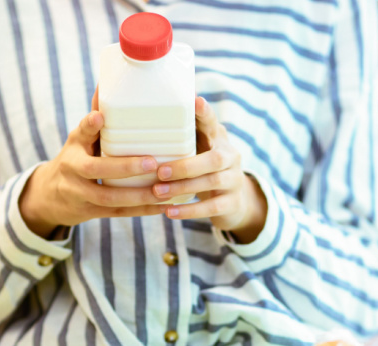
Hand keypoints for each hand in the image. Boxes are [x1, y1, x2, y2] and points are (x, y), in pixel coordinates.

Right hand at [19, 101, 165, 236]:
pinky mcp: (92, 212)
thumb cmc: (75, 158)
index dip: (89, 126)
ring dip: (138, 195)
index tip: (100, 116)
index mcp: (74, 146)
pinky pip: (118, 213)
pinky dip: (142, 211)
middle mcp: (73, 170)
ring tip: (163, 189)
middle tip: (152, 162)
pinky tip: (162, 206)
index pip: (80, 132)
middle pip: (96, 169)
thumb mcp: (79, 138)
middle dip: (124, 167)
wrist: (50, 195)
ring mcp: (81, 194)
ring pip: (109, 197)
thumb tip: (105, 83)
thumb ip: (96, 119)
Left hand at [153, 97, 267, 243]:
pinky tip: (170, 213)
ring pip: (211, 182)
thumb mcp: (198, 150)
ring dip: (183, 188)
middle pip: (213, 159)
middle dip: (186, 166)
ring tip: (158, 192)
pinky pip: (212, 207)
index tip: (195, 101)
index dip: (205, 113)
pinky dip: (190, 211)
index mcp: (218, 139)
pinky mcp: (232, 202)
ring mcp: (234, 180)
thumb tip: (143, 118)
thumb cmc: (204, 170)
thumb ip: (180, 137)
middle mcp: (230, 156)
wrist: (234, 201)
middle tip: (161, 171)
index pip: (212, 123)